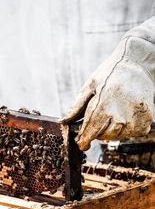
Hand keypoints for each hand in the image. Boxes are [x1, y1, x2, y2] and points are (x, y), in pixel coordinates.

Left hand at [60, 36, 153, 150]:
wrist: (137, 64)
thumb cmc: (110, 73)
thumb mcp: (89, 86)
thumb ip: (76, 107)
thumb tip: (63, 122)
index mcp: (105, 102)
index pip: (92, 129)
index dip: (84, 139)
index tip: (81, 144)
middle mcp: (122, 112)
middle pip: (104, 135)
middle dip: (96, 133)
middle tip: (95, 123)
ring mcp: (136, 116)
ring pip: (117, 136)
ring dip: (109, 131)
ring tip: (110, 115)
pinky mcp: (147, 119)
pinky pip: (132, 133)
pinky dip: (124, 129)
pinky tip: (122, 115)